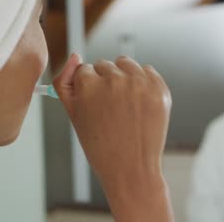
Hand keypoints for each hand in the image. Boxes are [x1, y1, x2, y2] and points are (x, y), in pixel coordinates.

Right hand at [53, 54, 173, 221]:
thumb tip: (76, 56)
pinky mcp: (158, 88)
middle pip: (104, 65)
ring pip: (125, 63)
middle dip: (104, 82)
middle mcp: (115, 80)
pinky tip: (138, 103)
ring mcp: (139, 83)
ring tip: (123, 104)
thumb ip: (64, 82)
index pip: (84, 70)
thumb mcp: (72, 114)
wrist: (131, 167)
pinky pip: (147, 70)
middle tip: (109, 109)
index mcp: (89, 85)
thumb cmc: (99, 144)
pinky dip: (142, 82)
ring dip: (123, 76)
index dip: (87, 89)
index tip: (93, 106)